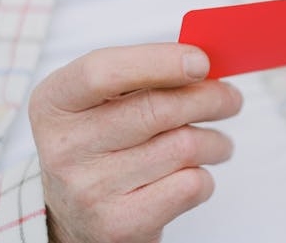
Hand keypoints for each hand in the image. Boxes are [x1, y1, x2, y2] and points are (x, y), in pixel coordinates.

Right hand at [28, 44, 242, 241]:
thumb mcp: (99, 104)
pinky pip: (189, 185)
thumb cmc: (100, 146)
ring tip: (217, 143)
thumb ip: (142, 77)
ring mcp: (89, 189)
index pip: (102, 71)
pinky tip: (194, 173)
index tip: (200, 61)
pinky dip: (205, 176)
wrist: (75, 216)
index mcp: (54, 103)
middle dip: (209, 98)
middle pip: (157, 109)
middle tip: (230, 99)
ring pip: (182, 147)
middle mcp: (64, 147)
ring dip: (214, 141)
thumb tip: (201, 61)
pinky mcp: (119, 224)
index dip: (158, 62)